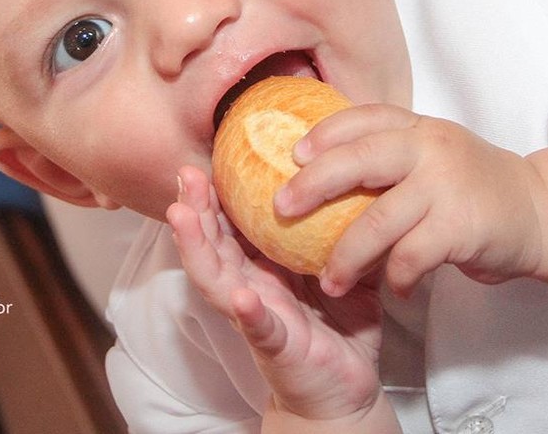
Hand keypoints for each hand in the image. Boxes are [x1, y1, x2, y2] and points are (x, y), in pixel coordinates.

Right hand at [168, 165, 386, 423]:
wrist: (347, 389)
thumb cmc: (339, 327)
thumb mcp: (342, 266)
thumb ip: (345, 229)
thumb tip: (364, 180)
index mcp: (261, 267)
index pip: (230, 224)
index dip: (214, 193)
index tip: (206, 157)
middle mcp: (250, 288)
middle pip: (212, 244)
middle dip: (194, 209)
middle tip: (186, 173)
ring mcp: (257, 317)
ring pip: (218, 280)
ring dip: (198, 247)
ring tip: (184, 216)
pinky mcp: (276, 348)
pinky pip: (260, 328)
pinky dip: (250, 313)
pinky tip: (243, 297)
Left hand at [277, 104, 545, 297]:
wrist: (541, 211)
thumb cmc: (473, 188)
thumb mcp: (433, 156)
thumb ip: (390, 158)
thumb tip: (320, 176)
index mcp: (419, 128)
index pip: (365, 117)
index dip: (325, 133)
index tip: (293, 153)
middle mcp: (431, 149)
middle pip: (360, 158)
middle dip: (315, 183)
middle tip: (283, 207)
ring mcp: (447, 186)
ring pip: (378, 219)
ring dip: (345, 255)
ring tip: (328, 280)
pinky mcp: (461, 226)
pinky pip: (411, 255)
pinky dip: (394, 276)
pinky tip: (392, 287)